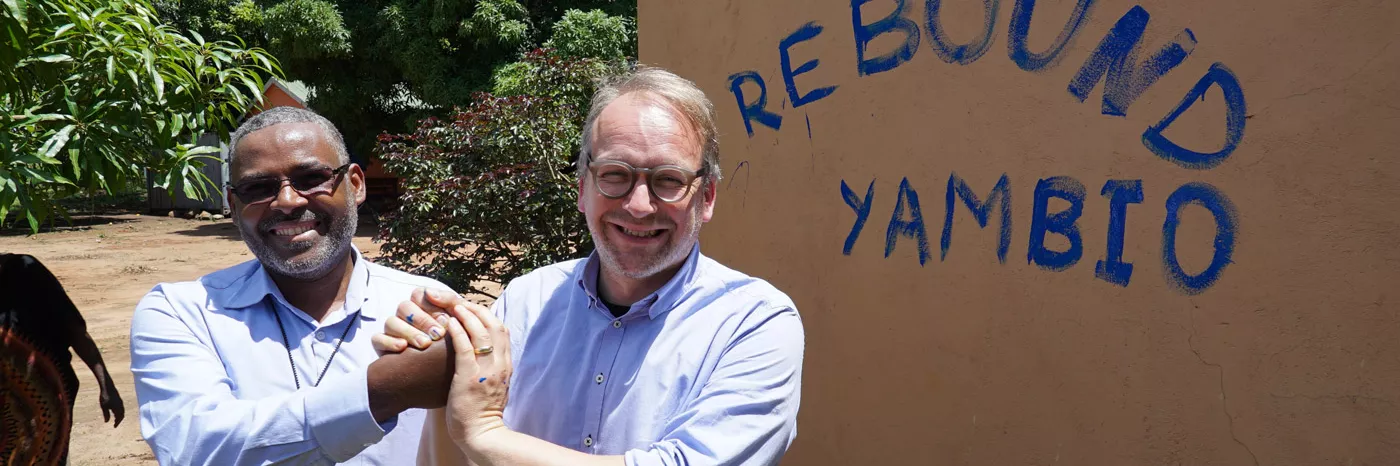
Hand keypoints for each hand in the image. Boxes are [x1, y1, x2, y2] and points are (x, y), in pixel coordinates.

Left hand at [99, 379, 124, 426]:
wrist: (108, 387)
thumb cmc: (105, 396)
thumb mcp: (104, 406)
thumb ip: (106, 414)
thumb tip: (106, 422)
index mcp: (117, 408)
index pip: (119, 417)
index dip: (117, 423)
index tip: (114, 427)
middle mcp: (120, 405)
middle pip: (122, 415)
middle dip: (119, 420)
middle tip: (115, 424)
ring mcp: (120, 402)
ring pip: (122, 411)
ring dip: (119, 416)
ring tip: (115, 419)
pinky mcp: (119, 400)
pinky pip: (121, 408)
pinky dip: (119, 412)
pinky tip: (114, 412)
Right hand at [371, 287, 453, 352]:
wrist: (445, 368)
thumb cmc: (452, 338)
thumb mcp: (456, 318)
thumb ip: (449, 301)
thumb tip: (431, 292)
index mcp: (420, 304)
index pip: (419, 294)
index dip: (431, 306)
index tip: (446, 321)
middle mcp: (404, 314)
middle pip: (405, 307)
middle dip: (423, 320)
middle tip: (438, 334)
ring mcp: (392, 328)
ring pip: (391, 322)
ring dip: (409, 332)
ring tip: (424, 344)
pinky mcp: (382, 344)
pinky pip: (377, 338)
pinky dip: (389, 342)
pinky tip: (402, 347)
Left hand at [439, 298, 512, 454]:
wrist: (481, 434)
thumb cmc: (481, 411)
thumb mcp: (494, 384)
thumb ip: (492, 367)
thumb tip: (485, 352)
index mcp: (506, 364)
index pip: (501, 329)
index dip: (485, 313)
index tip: (469, 306)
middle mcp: (500, 364)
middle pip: (493, 324)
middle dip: (475, 307)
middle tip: (457, 299)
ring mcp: (486, 370)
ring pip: (481, 331)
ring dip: (466, 314)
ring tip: (452, 305)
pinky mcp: (470, 377)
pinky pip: (465, 347)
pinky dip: (457, 331)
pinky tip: (448, 322)